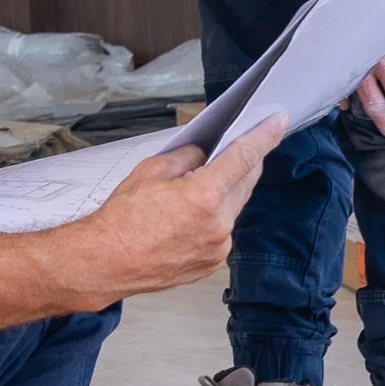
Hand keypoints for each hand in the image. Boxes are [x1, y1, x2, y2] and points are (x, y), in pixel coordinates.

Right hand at [58, 115, 286, 301]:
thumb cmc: (122, 220)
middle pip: (245, 182)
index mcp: (204, 195)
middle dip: (245, 163)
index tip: (278, 122)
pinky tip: (191, 217)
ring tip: (197, 189)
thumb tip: (206, 154)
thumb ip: (187, 158)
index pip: (244, 156)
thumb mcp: (151, 170)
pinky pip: (223, 231)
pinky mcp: (213, 263)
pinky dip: (215, 218)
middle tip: (237, 148)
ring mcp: (218, 247)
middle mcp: (218, 224)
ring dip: (225, 193)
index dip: (265, 136)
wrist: (106, 262)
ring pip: (234, 208)